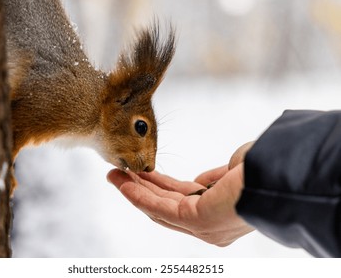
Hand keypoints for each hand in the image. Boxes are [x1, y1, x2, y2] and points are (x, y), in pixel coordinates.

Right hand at [107, 164, 253, 246]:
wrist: (283, 176)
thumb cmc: (264, 170)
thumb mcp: (233, 172)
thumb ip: (214, 179)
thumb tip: (200, 180)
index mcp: (217, 211)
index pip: (180, 201)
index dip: (159, 187)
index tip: (143, 174)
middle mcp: (208, 225)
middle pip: (165, 205)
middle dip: (141, 188)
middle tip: (119, 174)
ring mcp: (202, 226)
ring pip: (158, 208)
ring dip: (134, 190)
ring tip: (114, 176)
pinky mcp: (196, 221)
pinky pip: (160, 208)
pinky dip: (139, 195)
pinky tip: (124, 184)